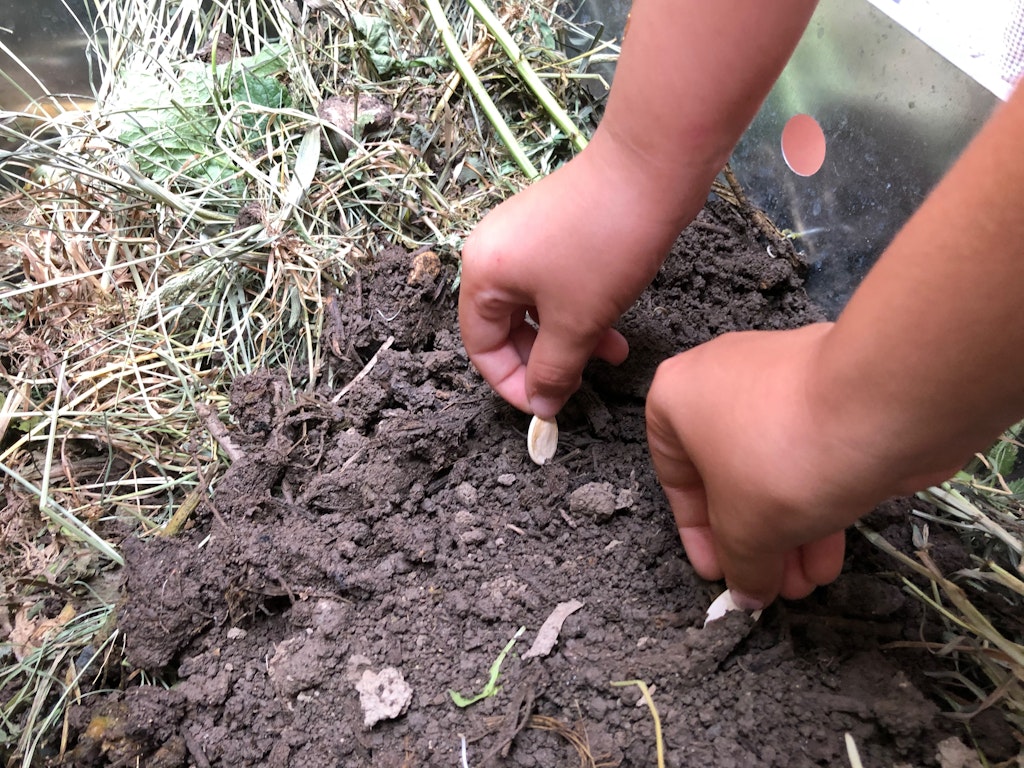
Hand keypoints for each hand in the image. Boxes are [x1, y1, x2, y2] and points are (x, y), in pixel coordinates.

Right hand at [459, 144, 704, 416]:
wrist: (650, 169)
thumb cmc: (604, 245)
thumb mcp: (576, 322)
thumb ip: (553, 370)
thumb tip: (541, 405)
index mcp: (482, 273)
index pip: (481, 346)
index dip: (512, 384)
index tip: (548, 406)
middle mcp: (494, 252)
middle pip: (507, 327)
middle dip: (546, 360)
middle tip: (579, 384)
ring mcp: (525, 236)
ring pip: (538, 308)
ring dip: (570, 338)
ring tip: (612, 356)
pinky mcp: (555, 227)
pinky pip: (557, 284)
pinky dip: (580, 310)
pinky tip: (615, 327)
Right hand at [645, 324, 883, 606]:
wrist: (881, 400)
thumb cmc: (784, 454)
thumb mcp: (746, 529)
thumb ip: (739, 565)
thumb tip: (746, 592)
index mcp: (679, 395)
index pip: (674, 477)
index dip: (698, 535)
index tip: (721, 574)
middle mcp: (722, 379)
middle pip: (729, 476)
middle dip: (754, 540)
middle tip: (773, 585)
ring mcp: (781, 380)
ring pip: (774, 468)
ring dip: (789, 531)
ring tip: (810, 581)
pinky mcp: (833, 390)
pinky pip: (812, 453)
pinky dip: (818, 499)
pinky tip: (832, 553)